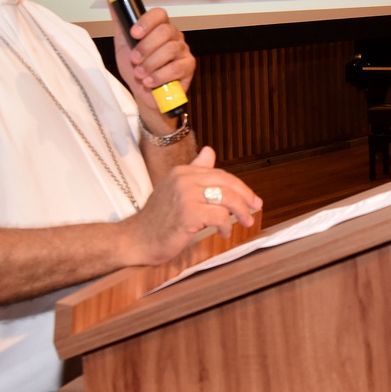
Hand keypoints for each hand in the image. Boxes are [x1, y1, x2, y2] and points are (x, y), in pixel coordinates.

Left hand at [112, 6, 195, 113]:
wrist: (142, 91)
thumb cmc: (135, 66)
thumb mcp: (123, 43)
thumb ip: (121, 22)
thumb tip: (111, 1)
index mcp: (159, 27)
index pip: (159, 14)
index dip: (147, 22)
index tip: (133, 33)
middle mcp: (174, 36)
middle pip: (165, 31)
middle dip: (145, 47)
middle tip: (134, 60)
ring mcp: (183, 50)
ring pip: (170, 49)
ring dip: (150, 64)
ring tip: (140, 74)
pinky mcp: (188, 66)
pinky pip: (177, 67)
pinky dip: (159, 76)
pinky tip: (150, 82)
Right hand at [121, 148, 261, 265]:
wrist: (135, 240)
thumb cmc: (157, 219)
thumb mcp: (175, 189)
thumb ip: (195, 171)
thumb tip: (209, 151)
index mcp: (183, 171)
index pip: (220, 174)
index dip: (240, 187)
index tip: (252, 199)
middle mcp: (184, 179)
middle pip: (227, 184)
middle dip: (246, 198)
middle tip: (254, 209)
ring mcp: (185, 195)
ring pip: (227, 199)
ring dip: (240, 213)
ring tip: (244, 222)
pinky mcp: (188, 213)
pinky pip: (219, 216)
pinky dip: (226, 225)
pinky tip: (224, 232)